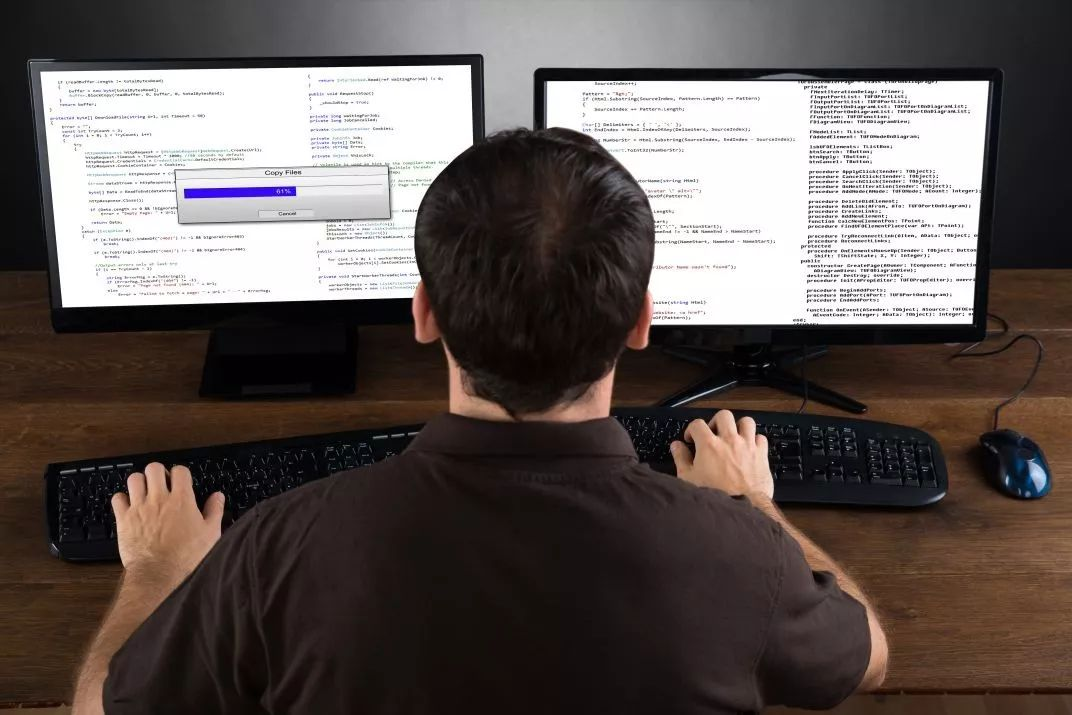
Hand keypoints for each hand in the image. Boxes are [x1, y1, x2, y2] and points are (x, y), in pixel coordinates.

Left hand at [111, 463, 224, 587]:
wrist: (160, 574)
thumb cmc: (186, 557)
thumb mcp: (210, 533)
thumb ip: (214, 511)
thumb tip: (218, 496)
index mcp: (182, 500)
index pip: (179, 471)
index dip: (180, 474)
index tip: (181, 482)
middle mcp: (159, 499)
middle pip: (153, 468)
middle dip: (158, 473)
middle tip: (161, 483)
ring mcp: (140, 508)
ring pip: (134, 479)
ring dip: (139, 482)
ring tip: (144, 492)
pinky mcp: (124, 520)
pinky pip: (117, 498)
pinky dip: (122, 499)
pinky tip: (129, 506)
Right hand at [670, 410, 773, 502]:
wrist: (741, 508)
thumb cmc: (716, 495)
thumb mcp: (688, 479)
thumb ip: (681, 459)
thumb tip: (676, 447)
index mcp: (709, 445)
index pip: (697, 424)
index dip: (692, 429)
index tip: (692, 438)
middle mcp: (729, 441)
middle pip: (724, 416)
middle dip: (716, 422)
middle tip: (713, 433)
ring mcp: (747, 447)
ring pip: (746, 422)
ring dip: (739, 427)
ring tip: (734, 436)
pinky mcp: (761, 456)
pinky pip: (761, 438)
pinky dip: (755, 440)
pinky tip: (749, 448)